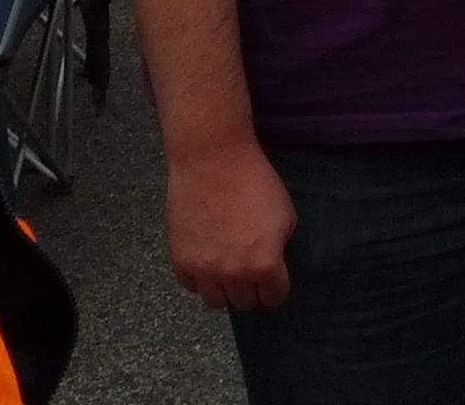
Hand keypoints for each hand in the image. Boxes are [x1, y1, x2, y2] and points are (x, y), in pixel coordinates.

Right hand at [165, 143, 296, 310]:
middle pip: (244, 303)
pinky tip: (205, 258)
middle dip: (250, 288)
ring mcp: (204, 270)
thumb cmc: (254, 181)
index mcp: (264, 265)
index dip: (275, 287)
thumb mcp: (284, 215)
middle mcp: (233, 275)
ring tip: (225, 268)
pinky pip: (191, 286)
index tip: (272, 278)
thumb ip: (278, 247)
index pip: (274, 298)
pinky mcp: (180, 260)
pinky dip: (199, 278)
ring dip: (223, 288)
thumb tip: (271, 261)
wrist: (213, 160)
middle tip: (248, 268)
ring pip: (215, 302)